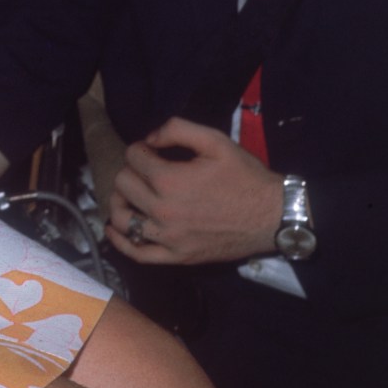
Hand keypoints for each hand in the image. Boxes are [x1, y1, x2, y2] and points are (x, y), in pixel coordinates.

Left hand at [107, 116, 284, 266]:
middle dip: (131, 171)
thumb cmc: (245, 177)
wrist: (273, 216)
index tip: (154, 152)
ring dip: (121, 202)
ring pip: (123, 219)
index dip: (141, 149)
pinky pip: (138, 254)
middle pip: (123, 184)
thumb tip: (149, 138)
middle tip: (147, 172)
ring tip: (131, 195)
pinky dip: (120, 242)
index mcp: (170, 181)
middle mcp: (164, 211)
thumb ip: (176, 129)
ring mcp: (169, 238)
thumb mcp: (215, 141)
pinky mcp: (177, 257)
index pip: (132, 158)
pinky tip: (114, 229)